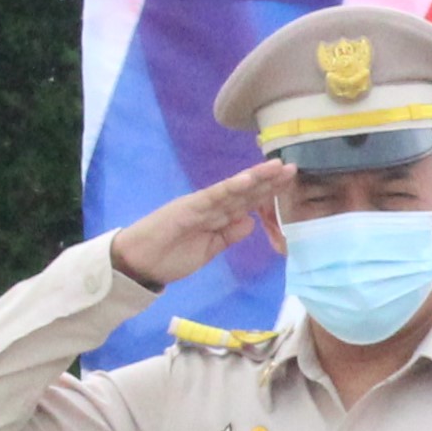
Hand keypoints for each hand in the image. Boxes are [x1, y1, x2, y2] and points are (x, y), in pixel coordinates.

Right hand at [110, 161, 294, 291]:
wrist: (138, 263)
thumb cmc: (170, 257)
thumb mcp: (209, 250)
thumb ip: (228, 236)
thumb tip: (250, 221)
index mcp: (216, 217)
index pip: (247, 202)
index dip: (268, 192)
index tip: (289, 183)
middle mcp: (211, 206)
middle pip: (245, 192)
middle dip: (269, 181)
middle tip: (293, 167)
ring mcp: (200, 205)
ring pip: (233, 189)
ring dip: (256, 178)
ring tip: (277, 167)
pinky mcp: (188, 208)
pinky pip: (213, 196)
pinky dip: (230, 187)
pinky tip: (248, 179)